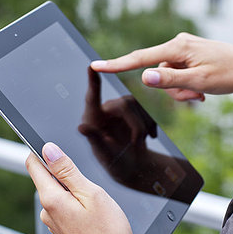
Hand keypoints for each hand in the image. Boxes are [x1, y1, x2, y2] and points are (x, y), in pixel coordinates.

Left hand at [26, 143, 136, 233]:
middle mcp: (47, 212)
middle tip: (89, 179)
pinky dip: (76, 202)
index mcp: (51, 199)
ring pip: (58, 192)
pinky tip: (94, 213)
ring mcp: (54, 223)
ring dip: (73, 188)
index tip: (58, 146)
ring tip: (96, 200)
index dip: (43, 151)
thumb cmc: (109, 233)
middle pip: (47, 177)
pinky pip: (64, 206)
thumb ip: (67, 171)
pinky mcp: (62, 230)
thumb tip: (48, 150)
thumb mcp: (91, 193)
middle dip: (64, 171)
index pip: (34, 164)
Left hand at [78, 67, 156, 186]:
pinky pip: (148, 110)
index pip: (92, 98)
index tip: (91, 66)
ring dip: (144, 127)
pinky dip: (151, 125)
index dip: (92, 82)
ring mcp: (121, 109)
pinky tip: (151, 138)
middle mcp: (106, 110)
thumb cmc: (115, 164)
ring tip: (140, 145)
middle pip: (126, 104)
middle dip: (137, 125)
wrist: (134, 167)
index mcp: (93, 119)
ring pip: (138, 106)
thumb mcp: (104, 155)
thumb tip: (81, 127)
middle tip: (138, 144)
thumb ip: (94, 140)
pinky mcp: (135, 111)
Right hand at [91, 32, 232, 100]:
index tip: (95, 66)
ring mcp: (184, 50)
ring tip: (203, 92)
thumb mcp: (200, 81)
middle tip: (196, 95)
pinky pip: (178, 76)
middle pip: (157, 74)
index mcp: (177, 47)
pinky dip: (187, 86)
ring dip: (182, 91)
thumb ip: (170, 81)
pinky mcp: (189, 57)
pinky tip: (204, 88)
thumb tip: (143, 78)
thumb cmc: (229, 74)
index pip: (140, 58)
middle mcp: (178, 45)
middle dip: (173, 90)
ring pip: (168, 79)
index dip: (116, 64)